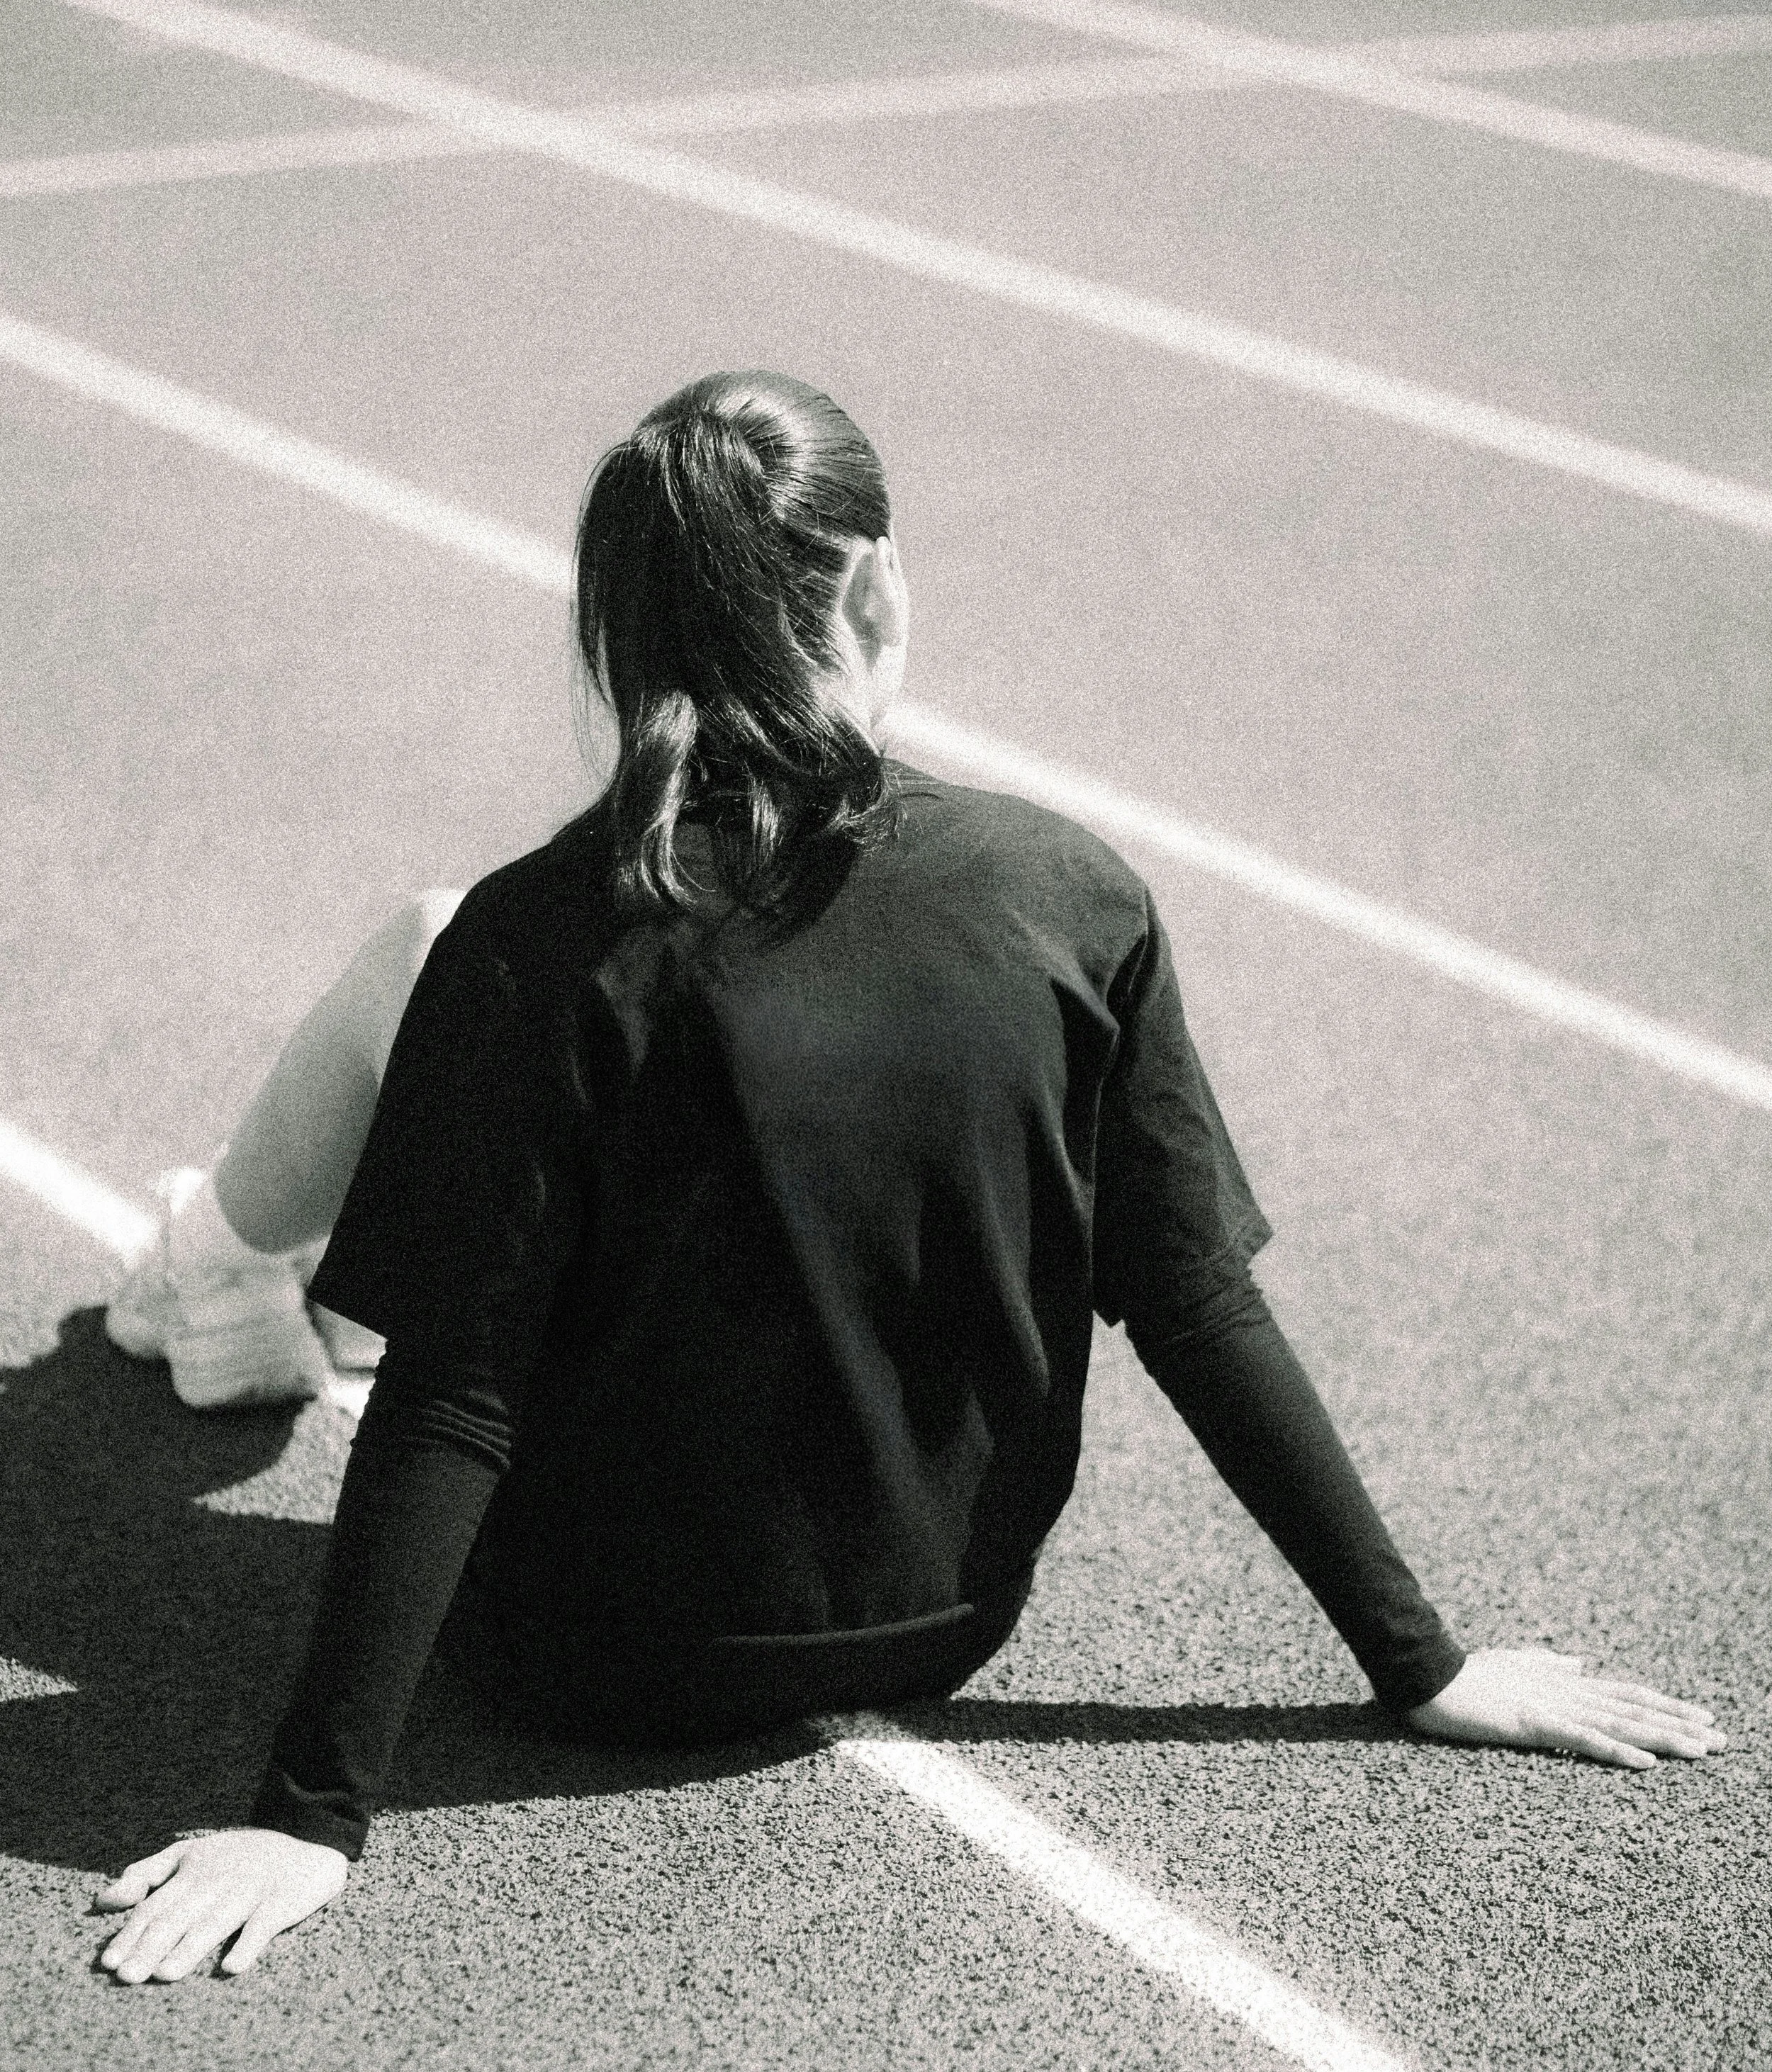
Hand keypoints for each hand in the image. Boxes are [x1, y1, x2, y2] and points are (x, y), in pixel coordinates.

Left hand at [93, 1828, 348, 1982]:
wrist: (308, 1846)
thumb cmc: (239, 1857)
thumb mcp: (191, 1853)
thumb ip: (147, 1873)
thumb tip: (104, 1901)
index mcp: (193, 1871)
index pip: (155, 1905)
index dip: (131, 1933)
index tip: (109, 1962)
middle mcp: (217, 1881)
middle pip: (179, 1917)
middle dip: (151, 1946)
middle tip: (128, 1976)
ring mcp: (250, 1891)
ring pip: (215, 1922)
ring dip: (190, 1948)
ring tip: (165, 1974)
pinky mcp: (281, 1902)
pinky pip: (263, 1925)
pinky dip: (248, 1945)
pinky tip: (232, 1967)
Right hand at [1406, 1647, 1726, 1768]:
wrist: (1427, 1675)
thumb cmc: (1464, 1674)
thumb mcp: (1511, 1665)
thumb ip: (1547, 1664)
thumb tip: (1580, 1663)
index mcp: (1562, 1682)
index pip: (1625, 1695)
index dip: (1665, 1706)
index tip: (1701, 1718)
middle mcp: (1566, 1691)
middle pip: (1633, 1709)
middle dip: (1680, 1725)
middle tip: (1721, 1740)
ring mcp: (1552, 1706)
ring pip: (1619, 1724)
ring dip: (1663, 1738)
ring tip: (1701, 1750)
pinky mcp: (1533, 1724)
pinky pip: (1583, 1740)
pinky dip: (1617, 1751)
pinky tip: (1645, 1763)